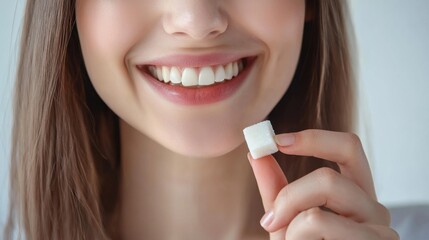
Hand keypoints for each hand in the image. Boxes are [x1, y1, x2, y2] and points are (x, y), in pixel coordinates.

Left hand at [248, 129, 398, 239]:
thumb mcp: (288, 220)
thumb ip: (276, 188)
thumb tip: (255, 153)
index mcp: (355, 193)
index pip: (348, 148)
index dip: (314, 138)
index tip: (276, 140)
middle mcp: (373, 208)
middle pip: (328, 178)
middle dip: (288, 196)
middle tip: (269, 219)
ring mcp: (378, 232)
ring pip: (317, 212)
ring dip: (291, 231)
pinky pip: (319, 228)